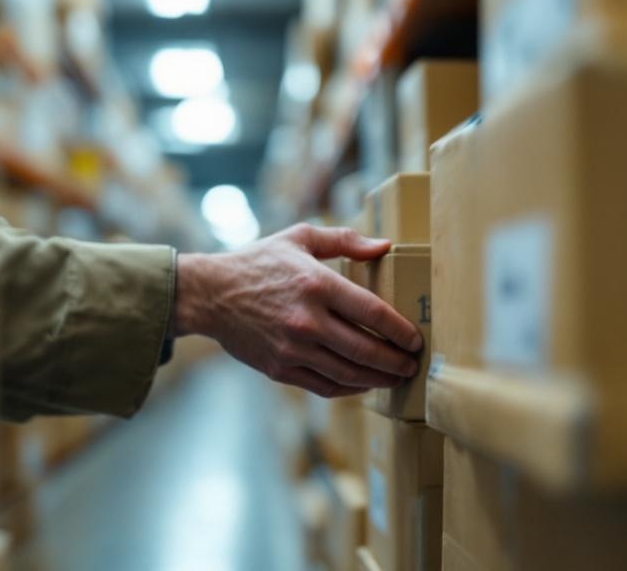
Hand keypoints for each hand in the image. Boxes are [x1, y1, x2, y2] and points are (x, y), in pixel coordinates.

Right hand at [174, 224, 422, 397]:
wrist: (210, 294)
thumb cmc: (259, 262)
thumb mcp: (300, 238)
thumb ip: (344, 240)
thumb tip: (385, 246)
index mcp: (316, 285)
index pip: (372, 312)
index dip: (400, 330)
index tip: (416, 339)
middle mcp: (307, 320)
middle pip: (366, 350)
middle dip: (396, 361)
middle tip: (413, 365)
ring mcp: (293, 348)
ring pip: (348, 373)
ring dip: (378, 379)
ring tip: (396, 377)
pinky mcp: (280, 369)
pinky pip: (325, 386)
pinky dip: (349, 388)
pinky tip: (363, 383)